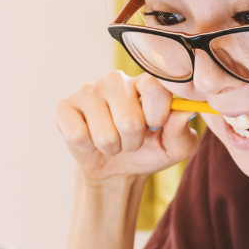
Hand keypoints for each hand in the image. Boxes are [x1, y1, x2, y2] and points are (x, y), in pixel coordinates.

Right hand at [55, 70, 198, 184]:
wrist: (117, 168)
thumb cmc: (149, 150)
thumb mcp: (175, 148)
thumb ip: (182, 131)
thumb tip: (184, 112)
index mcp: (146, 83)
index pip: (155, 88)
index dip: (158, 116)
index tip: (156, 126)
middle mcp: (117, 80)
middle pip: (130, 120)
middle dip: (133, 142)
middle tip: (131, 140)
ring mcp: (88, 90)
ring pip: (105, 134)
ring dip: (112, 147)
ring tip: (113, 141)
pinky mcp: (65, 106)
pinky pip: (78, 136)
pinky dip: (88, 148)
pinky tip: (90, 139)